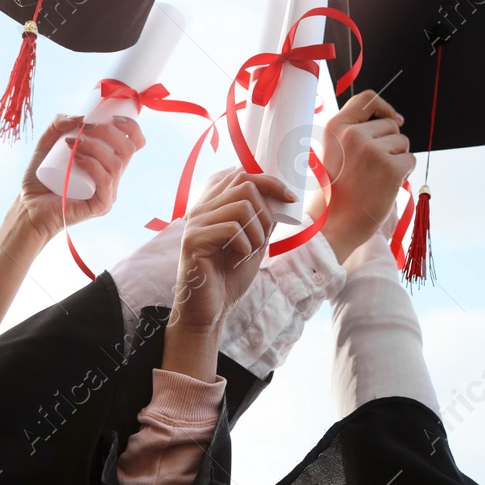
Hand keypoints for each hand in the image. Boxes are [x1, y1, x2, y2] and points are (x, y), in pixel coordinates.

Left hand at [14, 114, 146, 239]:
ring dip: (95, 147)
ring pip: (116, 164)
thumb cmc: (40, 178)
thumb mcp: (46, 143)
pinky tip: (77, 159)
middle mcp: (113, 179)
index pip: (135, 145)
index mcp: (109, 165)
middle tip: (83, 128)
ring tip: (71, 144)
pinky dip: (93, 165)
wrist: (28, 206)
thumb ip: (58, 124)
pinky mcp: (101, 206)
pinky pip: (105, 181)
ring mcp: (109, 194)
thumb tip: (81, 117)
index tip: (112, 117)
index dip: (131, 127)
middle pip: (128, 150)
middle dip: (108, 132)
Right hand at [169, 171, 297, 333]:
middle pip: (246, 185)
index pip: (242, 173)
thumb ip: (263, 219)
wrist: (210, 310)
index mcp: (214, 205)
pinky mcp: (193, 240)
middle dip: (266, 213)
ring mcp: (195, 222)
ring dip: (256, 234)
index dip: (270, 181)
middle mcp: (202, 208)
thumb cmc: (230, 276)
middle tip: (261, 241)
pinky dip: (245, 248)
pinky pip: (233, 229)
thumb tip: (282, 198)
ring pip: (242, 207)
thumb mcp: (254, 242)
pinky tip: (235, 262)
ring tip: (247, 253)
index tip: (290, 199)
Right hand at [315, 90, 414, 261]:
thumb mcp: (335, 151)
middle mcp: (354, 134)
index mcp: (336, 127)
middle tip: (374, 168)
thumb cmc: (337, 192)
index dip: (384, 107)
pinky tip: (386, 186)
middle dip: (391, 143)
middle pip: (390, 125)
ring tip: (377, 178)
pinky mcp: (391, 168)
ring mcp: (373, 150)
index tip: (394, 119)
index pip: (367, 98)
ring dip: (397, 159)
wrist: (334, 225)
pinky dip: (404, 173)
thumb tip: (394, 119)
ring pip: (402, 142)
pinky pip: (410, 160)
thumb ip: (355, 133)